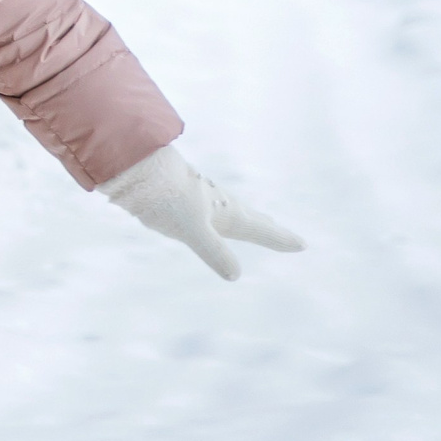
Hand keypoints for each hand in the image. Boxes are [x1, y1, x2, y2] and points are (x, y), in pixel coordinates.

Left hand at [100, 143, 304, 280]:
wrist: (139, 164)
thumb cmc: (168, 197)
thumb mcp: (193, 229)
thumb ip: (214, 251)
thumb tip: (235, 275)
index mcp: (227, 213)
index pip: (261, 230)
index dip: (280, 239)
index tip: (302, 245)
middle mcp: (219, 203)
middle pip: (250, 218)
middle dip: (267, 228)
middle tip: (284, 234)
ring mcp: (201, 196)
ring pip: (231, 209)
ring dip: (246, 217)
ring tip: (254, 220)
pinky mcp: (182, 192)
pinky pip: (210, 205)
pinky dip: (221, 210)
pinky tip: (208, 208)